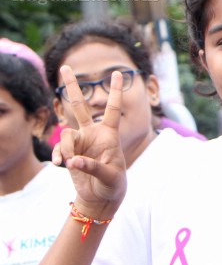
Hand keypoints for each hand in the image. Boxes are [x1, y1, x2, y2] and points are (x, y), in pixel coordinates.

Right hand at [53, 66, 126, 214]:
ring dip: (67, 148)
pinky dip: (59, 155)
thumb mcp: (110, 176)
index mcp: (110, 134)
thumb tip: (73, 161)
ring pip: (66, 133)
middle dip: (72, 86)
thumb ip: (93, 167)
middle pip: (80, 106)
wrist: (101, 196)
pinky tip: (61, 165)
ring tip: (72, 163)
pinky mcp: (69, 152)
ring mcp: (80, 141)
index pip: (112, 109)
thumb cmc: (113, 184)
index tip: (119, 73)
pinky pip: (59, 148)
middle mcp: (93, 133)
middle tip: (66, 67)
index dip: (114, 91)